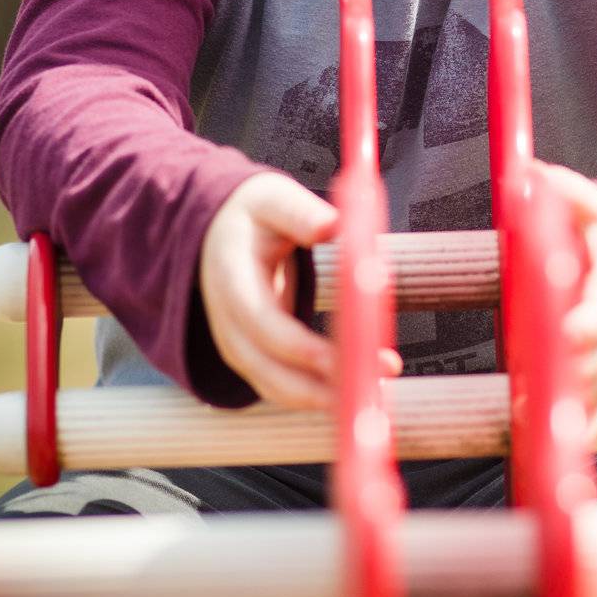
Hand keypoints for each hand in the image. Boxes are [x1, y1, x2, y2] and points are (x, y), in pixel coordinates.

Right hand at [198, 171, 402, 410]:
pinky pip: (287, 387)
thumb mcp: (272, 199)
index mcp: (231, 280)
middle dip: (323, 385)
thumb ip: (300, 213)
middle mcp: (228, 323)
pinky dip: (322, 393)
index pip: (264, 324)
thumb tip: (332, 225)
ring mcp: (238, 346)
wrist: (218, 232)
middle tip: (376, 378)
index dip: (304, 348)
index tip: (347, 357)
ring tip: (378, 389)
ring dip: (328, 397)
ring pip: (279, 389)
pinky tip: (360, 386)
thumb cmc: (252, 215)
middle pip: (271, 371)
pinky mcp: (255, 358)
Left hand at [530, 159, 596, 442]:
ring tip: (528, 419)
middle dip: (571, 371)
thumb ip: (566, 194)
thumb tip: (530, 173)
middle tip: (532, 387)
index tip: (570, 332)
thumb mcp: (590, 209)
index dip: (592, 319)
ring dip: (570, 405)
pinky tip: (548, 444)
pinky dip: (578, 430)